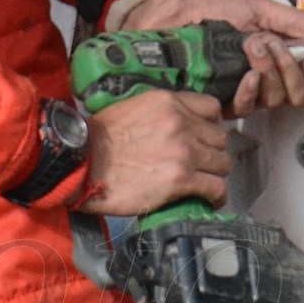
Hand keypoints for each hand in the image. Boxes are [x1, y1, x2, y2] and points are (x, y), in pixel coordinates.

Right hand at [77, 89, 230, 214]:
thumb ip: (159, 115)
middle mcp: (181, 123)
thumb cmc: (96, 140)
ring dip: (214, 174)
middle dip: (213, 152)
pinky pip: (216, 187)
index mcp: (168, 102)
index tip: (205, 137)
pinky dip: (216, 196)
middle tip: (202, 164)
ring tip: (205, 183)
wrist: (81, 163)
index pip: (211, 108)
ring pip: (222, 163)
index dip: (211, 125)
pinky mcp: (181, 179)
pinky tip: (210, 200)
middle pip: (220, 138)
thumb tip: (172, 129)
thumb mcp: (131, 110)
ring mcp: (184, 151)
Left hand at [121, 0, 303, 114]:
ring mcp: (240, 91)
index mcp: (276, 59)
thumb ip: (294, 21)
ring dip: (270, 72)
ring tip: (252, 47)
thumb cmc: (209, 7)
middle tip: (271, 44)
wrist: (171, 10)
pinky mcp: (219, 100)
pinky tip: (247, 75)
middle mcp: (262, 79)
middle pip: (295, 96)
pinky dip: (250, 91)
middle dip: (290, 69)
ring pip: (272, 101)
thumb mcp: (257, 8)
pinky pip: (244, 107)